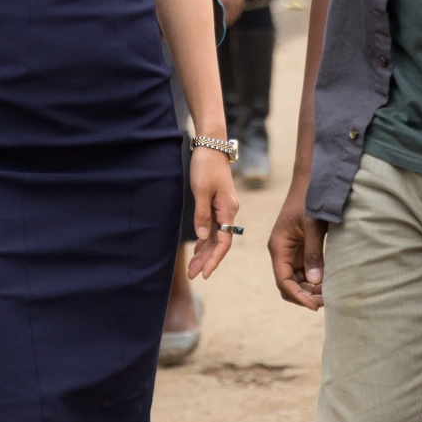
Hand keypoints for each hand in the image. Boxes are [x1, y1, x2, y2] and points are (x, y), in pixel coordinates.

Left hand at [186, 146, 238, 279]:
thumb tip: (203, 236)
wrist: (211, 145)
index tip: (205, 273)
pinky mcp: (216, 204)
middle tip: (193, 275)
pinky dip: (205, 240)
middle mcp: (228, 211)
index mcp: (228, 209)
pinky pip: (212, 227)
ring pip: (215, 236)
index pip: (224, 242)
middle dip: (207, 260)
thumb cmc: (206, 165)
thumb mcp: (201, 190)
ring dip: (205, 252)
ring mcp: (223, 208)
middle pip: (220, 242)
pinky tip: (198, 250)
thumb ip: (202, 214)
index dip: (215, 259)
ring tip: (193, 268)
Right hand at [269, 188, 326, 309]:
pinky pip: (305, 271)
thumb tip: (315, 282)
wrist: (311, 181)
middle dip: (305, 295)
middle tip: (326, 301)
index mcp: (278, 247)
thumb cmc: (309, 200)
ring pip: (297, 280)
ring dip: (310, 289)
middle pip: (288, 284)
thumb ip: (313, 254)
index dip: (298, 296)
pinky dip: (315, 279)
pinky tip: (329, 283)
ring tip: (330, 294)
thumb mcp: (312, 226)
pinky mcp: (301, 249)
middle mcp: (281, 252)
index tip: (314, 305)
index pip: (284, 281)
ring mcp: (291, 251)